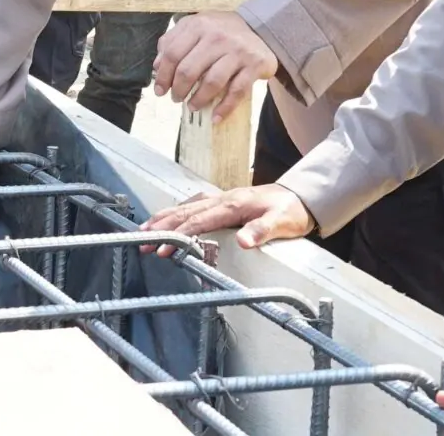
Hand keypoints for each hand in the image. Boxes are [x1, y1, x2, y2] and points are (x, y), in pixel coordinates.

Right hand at [142, 184, 312, 256]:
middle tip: (142, 240)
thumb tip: (244, 242)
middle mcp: (223, 199)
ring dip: (164, 218)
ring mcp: (221, 198)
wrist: (300, 197)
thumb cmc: (290, 211)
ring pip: (186, 207)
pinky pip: (193, 206)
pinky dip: (176, 212)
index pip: (200, 221)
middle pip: (186, 212)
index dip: (180, 234)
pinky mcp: (222, 202)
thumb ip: (262, 231)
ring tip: (145, 230)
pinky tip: (168, 218)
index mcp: (233, 205)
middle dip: (162, 226)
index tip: (164, 247)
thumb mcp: (281, 222)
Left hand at [152, 10, 275, 119]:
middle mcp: (217, 36)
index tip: (160, 90)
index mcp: (198, 26)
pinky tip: (215, 117)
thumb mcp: (195, 27)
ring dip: (199, 99)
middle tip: (176, 98)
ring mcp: (237, 51)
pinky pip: (237, 91)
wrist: (258, 26)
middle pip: (189, 70)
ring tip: (192, 106)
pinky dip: (225, 107)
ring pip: (212, 82)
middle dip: (178, 89)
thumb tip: (157, 66)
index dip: (163, 75)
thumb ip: (173, 41)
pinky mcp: (254, 65)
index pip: (172, 54)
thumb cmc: (220, 31)